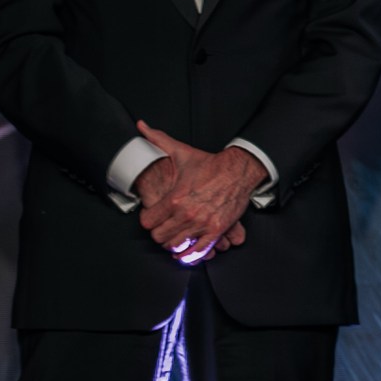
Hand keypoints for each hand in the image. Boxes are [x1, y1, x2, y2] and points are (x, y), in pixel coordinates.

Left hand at [134, 122, 267, 260]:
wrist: (239, 171)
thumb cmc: (210, 164)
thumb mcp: (181, 151)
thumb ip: (157, 139)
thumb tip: (141, 125)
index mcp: (174, 199)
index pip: (147, 222)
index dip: (148, 220)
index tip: (152, 217)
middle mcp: (186, 214)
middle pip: (160, 237)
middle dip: (159, 233)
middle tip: (162, 228)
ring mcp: (202, 224)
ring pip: (176, 245)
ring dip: (173, 243)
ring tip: (174, 237)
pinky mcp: (217, 230)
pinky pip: (198, 250)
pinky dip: (190, 254)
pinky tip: (185, 252)